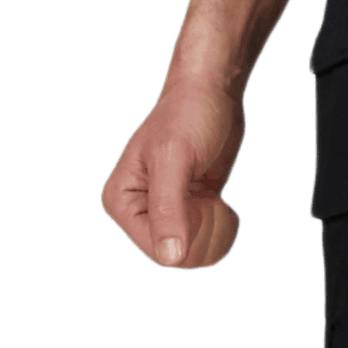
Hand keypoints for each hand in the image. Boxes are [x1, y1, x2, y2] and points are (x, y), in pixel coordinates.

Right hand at [100, 78, 246, 269]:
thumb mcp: (174, 158)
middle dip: (205, 232)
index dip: (190, 236)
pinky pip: (207, 241)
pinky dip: (222, 228)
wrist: (214, 89)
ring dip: (216, 231)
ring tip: (219, 202)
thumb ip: (169, 209)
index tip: (209, 204)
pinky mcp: (192, 208)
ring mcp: (167, 211)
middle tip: (215, 201)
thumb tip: (170, 258)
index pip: (156, 249)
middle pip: (177, 255)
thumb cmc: (188, 114)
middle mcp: (140, 210)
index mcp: (122, 200)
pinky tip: (225, 205)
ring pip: (194, 252)